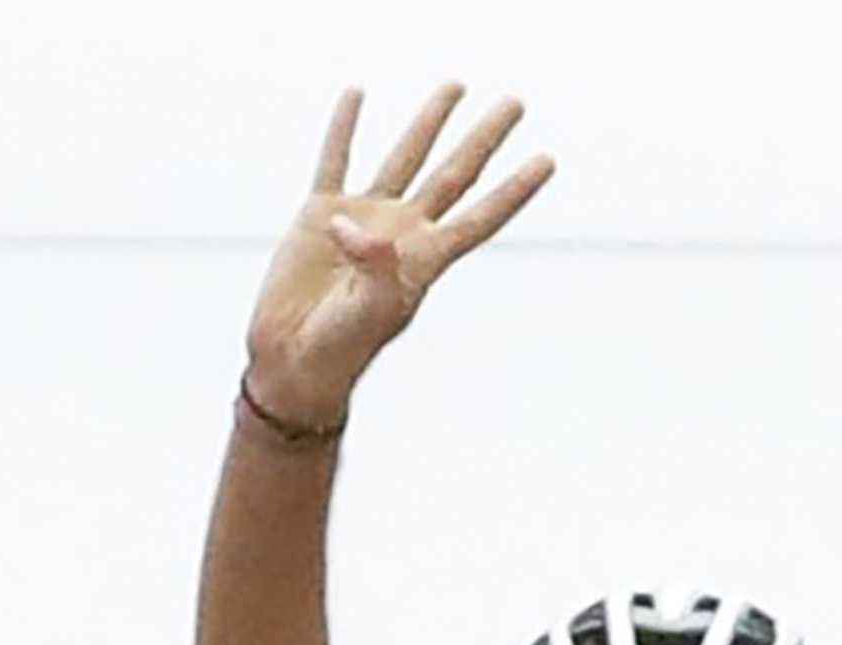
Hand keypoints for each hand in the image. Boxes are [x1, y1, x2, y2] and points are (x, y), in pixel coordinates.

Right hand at [242, 87, 555, 429]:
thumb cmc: (340, 349)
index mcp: (425, 259)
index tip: (548, 161)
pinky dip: (346, 126)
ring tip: (455, 87)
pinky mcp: (321, 213)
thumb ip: (376, 266)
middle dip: (485, 138)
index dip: (515, 190)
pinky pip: (337, 159)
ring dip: (430, 122)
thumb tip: (352, 224)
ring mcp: (364, 219)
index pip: (481, 216)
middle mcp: (403, 232)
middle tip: (515, 104)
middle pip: (455, 174)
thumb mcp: (370, 312)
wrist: (294, 361)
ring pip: (405, 156)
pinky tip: (357, 94)